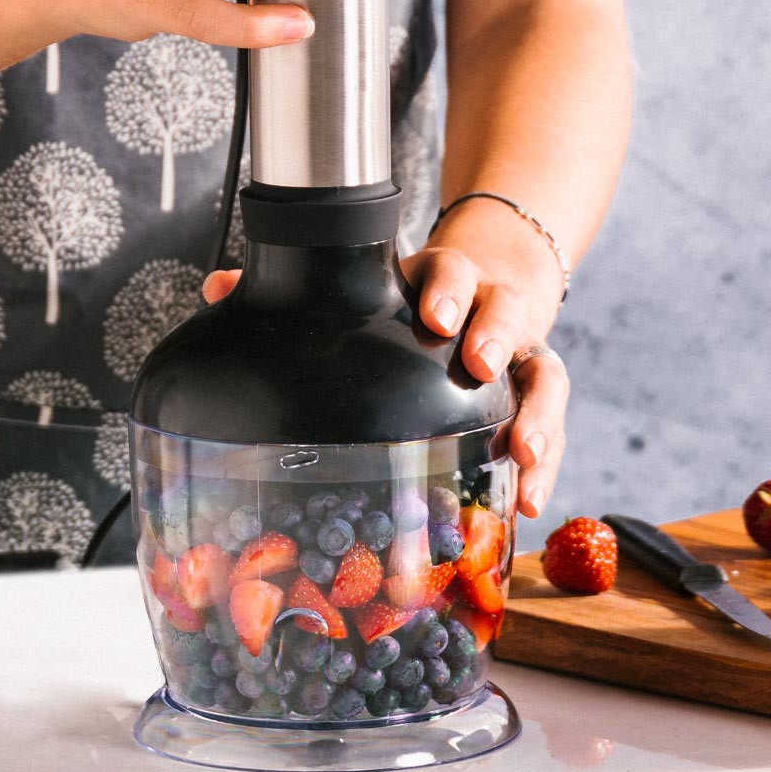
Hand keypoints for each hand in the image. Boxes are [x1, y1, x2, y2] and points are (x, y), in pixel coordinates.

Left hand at [202, 198, 568, 518]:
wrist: (494, 288)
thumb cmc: (417, 301)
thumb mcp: (376, 287)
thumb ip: (308, 293)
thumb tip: (220, 287)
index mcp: (446, 281)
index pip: (451, 269)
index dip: (447, 289)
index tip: (434, 317)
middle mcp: (493, 312)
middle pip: (508, 311)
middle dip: (498, 338)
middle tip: (481, 366)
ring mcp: (522, 356)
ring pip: (545, 376)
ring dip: (539, 414)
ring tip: (524, 453)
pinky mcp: (535, 400)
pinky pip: (550, 429)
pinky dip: (545, 466)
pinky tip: (529, 502)